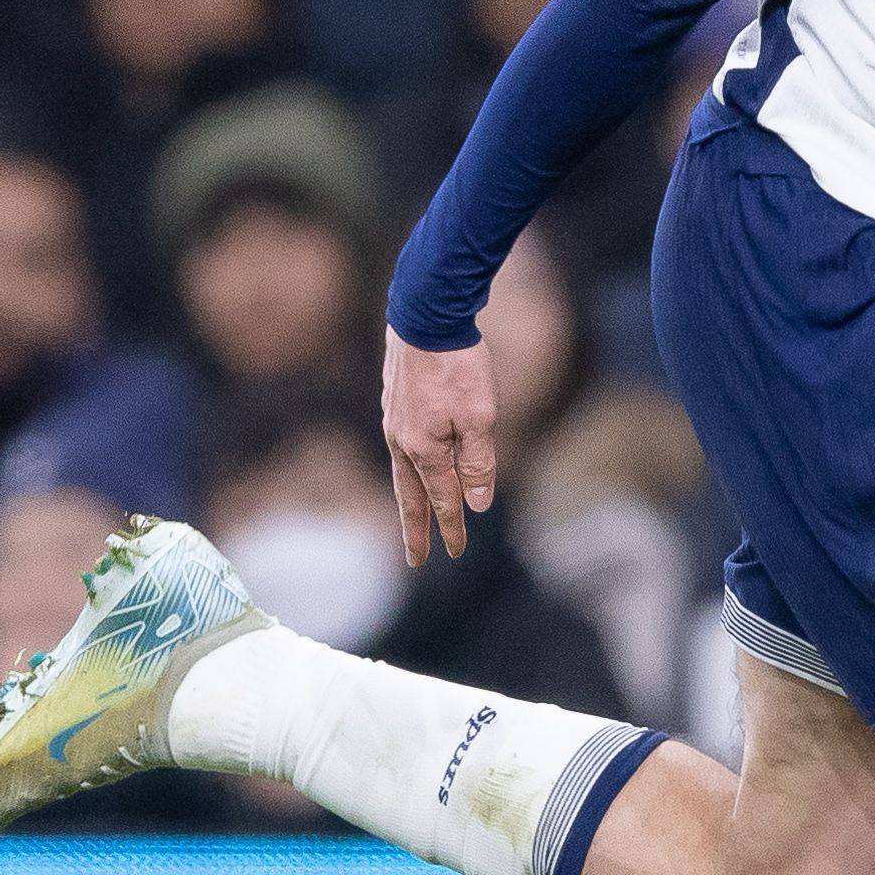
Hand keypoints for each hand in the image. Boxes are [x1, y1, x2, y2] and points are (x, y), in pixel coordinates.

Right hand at [381, 328, 502, 562]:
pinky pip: (401, 447)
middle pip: (410, 495)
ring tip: (412, 520)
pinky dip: (407, 468)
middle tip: (416, 559)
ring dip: (409, 499)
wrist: (426, 314)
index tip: (455, 553)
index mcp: (424, 449)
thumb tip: (476, 504)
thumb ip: (478, 463)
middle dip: (415, 529)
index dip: (451, 528)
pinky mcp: (394, 401)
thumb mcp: (481, 417)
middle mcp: (402, 440)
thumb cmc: (458, 365)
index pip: (443, 499)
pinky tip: (412, 465)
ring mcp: (394, 420)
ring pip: (402, 471)